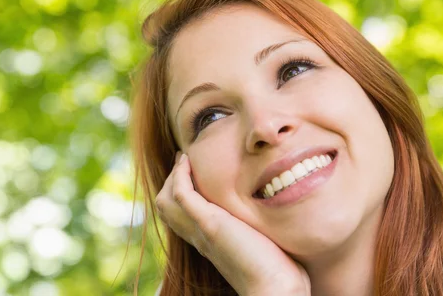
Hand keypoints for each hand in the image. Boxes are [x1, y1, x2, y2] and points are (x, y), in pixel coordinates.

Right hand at [155, 152, 310, 295]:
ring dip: (173, 176)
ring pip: (166, 201)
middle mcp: (199, 237)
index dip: (181, 192)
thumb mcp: (260, 244)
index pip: (181, 216)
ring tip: (185, 159)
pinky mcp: (209, 224)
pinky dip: (180, 175)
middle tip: (184, 161)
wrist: (274, 289)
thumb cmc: (277, 273)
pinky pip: (181, 194)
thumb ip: (257, 230)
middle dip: (171, 181)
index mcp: (209, 242)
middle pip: (166, 208)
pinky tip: (188, 162)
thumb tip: (273, 216)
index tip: (191, 170)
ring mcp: (201, 230)